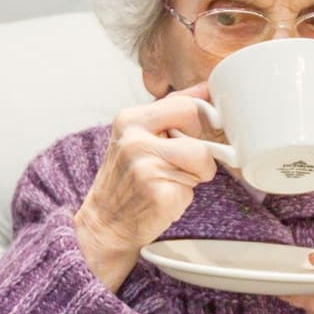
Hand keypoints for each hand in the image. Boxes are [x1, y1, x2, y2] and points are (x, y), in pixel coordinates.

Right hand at [73, 87, 223, 287]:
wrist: (106, 223)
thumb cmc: (128, 179)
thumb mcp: (138, 137)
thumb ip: (169, 114)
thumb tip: (207, 90)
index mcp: (130, 119)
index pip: (184, 103)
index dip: (198, 120)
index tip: (196, 134)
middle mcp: (135, 139)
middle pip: (195, 122)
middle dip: (199, 142)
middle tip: (186, 160)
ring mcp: (145, 166)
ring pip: (202, 157)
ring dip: (198, 172)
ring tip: (174, 179)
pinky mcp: (159, 193)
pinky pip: (194, 186)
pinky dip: (185, 194)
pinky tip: (165, 197)